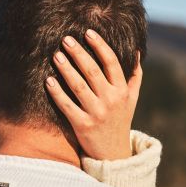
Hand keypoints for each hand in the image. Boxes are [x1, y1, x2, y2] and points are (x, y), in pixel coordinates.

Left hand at [46, 29, 142, 160]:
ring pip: (79, 86)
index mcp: (122, 91)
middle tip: (66, 40)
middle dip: (79, 53)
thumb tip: (138, 51)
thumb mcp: (132, 99)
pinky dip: (57, 93)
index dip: (100, 46)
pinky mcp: (82, 125)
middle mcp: (110, 100)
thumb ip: (134, 75)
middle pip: (93, 71)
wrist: (114, 154)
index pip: (112, 63)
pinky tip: (48, 80)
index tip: (88, 33)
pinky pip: (67, 105)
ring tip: (56, 55)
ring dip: (66, 69)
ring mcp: (96, 113)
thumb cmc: (120, 120)